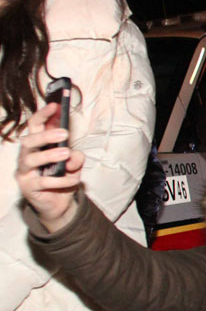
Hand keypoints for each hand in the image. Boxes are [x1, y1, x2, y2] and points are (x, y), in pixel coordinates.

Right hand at [15, 103, 83, 231]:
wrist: (58, 204)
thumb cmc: (63, 178)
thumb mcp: (74, 165)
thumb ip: (76, 158)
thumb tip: (74, 155)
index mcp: (36, 146)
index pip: (34, 126)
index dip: (43, 115)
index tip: (55, 105)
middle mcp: (26, 156)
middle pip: (28, 141)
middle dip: (45, 135)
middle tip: (64, 133)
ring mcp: (24, 172)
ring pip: (31, 160)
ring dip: (49, 155)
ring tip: (66, 153)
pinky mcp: (28, 187)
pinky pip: (43, 182)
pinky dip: (60, 180)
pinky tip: (73, 179)